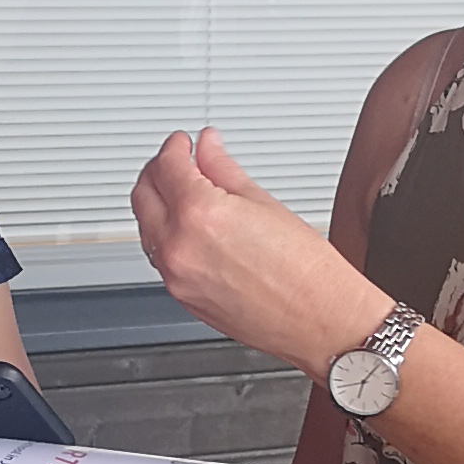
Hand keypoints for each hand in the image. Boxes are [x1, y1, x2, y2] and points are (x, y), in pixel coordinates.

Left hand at [130, 125, 385, 373]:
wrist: (319, 320)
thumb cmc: (306, 271)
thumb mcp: (263, 203)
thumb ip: (223, 169)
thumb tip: (208, 148)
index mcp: (201, 214)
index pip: (167, 166)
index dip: (175, 147)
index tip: (184, 143)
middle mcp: (179, 247)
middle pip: (143, 194)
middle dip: (157, 172)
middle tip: (178, 162)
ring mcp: (176, 276)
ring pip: (146, 228)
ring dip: (158, 205)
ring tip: (185, 194)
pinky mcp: (181, 298)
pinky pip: (160, 257)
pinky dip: (167, 236)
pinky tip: (191, 228)